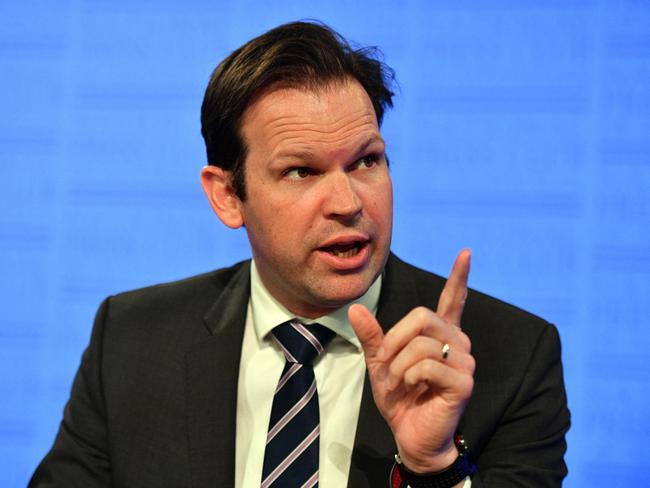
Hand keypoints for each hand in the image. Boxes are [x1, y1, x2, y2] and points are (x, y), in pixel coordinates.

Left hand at [348, 249, 474, 472]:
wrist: (410, 435)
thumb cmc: (400, 399)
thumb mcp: (380, 363)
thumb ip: (372, 337)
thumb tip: (356, 308)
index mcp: (441, 335)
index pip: (453, 300)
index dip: (459, 277)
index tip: (466, 252)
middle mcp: (458, 343)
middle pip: (423, 317)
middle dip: (394, 340)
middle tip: (386, 364)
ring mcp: (465, 362)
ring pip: (421, 343)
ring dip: (399, 365)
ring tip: (399, 382)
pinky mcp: (464, 381)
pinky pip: (428, 364)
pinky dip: (409, 377)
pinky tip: (412, 389)